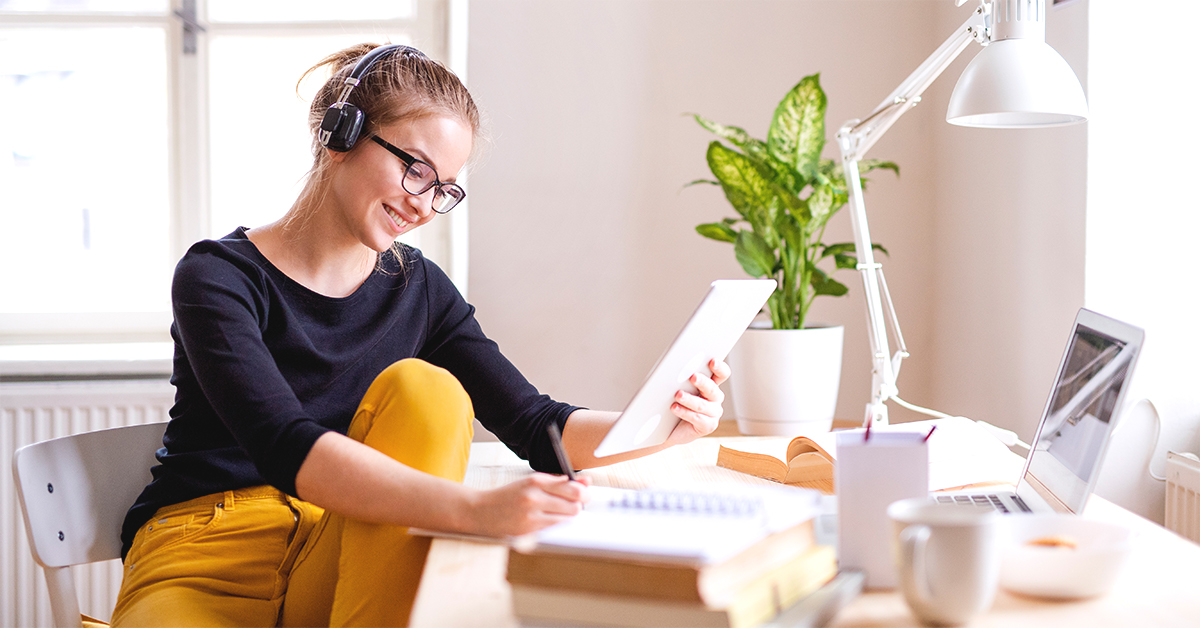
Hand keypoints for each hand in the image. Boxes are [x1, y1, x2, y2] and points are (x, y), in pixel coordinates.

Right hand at [466, 473, 590, 536]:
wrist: (481, 511)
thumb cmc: (509, 496)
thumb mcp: (531, 482)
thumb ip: (558, 482)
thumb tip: (586, 482)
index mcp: (535, 481)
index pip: (572, 487)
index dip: (583, 492)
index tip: (584, 493)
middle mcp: (534, 496)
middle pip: (574, 504)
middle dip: (579, 505)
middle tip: (574, 504)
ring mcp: (531, 515)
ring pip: (567, 518)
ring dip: (568, 516)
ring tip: (558, 512)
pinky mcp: (529, 530)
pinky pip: (556, 528)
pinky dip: (557, 524)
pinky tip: (548, 520)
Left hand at [665, 358, 729, 445]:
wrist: (668, 428)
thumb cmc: (674, 404)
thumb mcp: (678, 388)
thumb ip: (682, 379)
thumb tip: (673, 369)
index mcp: (711, 384)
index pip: (721, 374)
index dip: (719, 368)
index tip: (713, 361)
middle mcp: (715, 398)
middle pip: (712, 389)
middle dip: (703, 382)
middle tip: (693, 377)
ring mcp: (713, 413)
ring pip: (703, 405)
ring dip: (690, 399)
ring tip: (678, 395)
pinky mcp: (708, 426)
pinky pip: (697, 418)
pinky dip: (685, 412)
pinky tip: (675, 408)